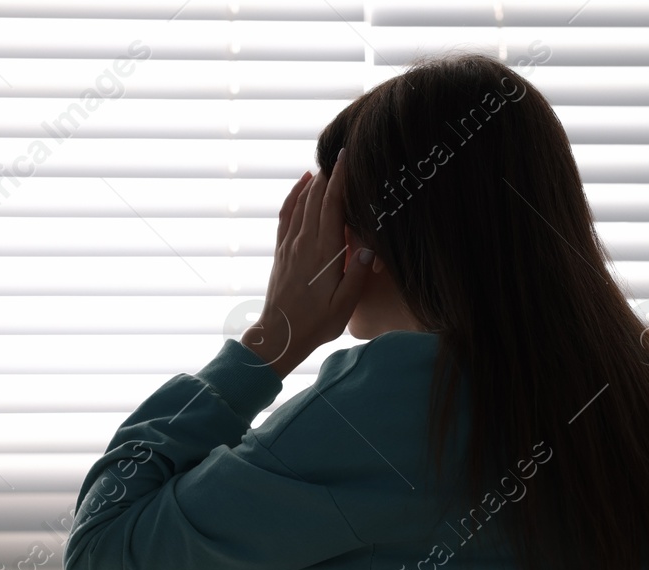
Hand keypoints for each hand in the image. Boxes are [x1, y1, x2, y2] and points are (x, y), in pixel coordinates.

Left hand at [240, 156, 374, 377]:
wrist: (280, 335)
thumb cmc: (316, 323)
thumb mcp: (344, 305)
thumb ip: (357, 274)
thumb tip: (369, 247)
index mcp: (324, 253)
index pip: (332, 206)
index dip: (340, 179)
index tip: (346, 156)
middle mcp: (305, 243)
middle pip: (316, 198)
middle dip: (329, 174)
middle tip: (341, 154)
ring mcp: (290, 245)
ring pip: (301, 203)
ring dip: (313, 182)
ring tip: (326, 166)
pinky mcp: (282, 251)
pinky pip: (286, 215)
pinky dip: (294, 196)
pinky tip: (302, 186)